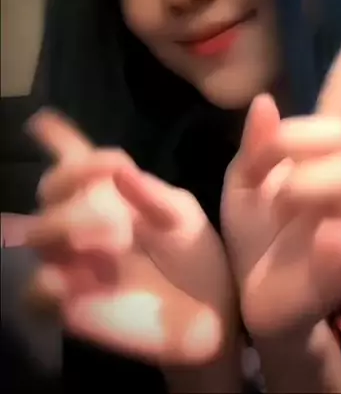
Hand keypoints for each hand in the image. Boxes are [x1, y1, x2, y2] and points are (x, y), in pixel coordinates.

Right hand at [25, 111, 235, 365]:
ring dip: (64, 227)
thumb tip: (119, 167)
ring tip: (113, 242)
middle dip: (71, 182)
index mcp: (112, 191)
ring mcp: (74, 260)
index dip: (56, 137)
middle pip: (51, 187)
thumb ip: (153, 195)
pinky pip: (35, 291)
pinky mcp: (70, 303)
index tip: (42, 122)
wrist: (210, 315)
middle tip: (115, 209)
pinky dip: (47, 283)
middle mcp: (85, 218)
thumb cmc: (197, 254)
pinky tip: (78, 281)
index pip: (76, 157)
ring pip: (39, 234)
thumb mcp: (182, 217)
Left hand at [221, 21, 340, 337]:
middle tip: (272, 177)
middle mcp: (339, 179)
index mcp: (310, 157)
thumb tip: (266, 100)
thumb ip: (254, 146)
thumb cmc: (251, 234)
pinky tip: (325, 242)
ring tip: (282, 209)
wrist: (253, 298)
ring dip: (306, 184)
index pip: (336, 102)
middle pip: (338, 134)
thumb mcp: (239, 184)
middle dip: (298, 143)